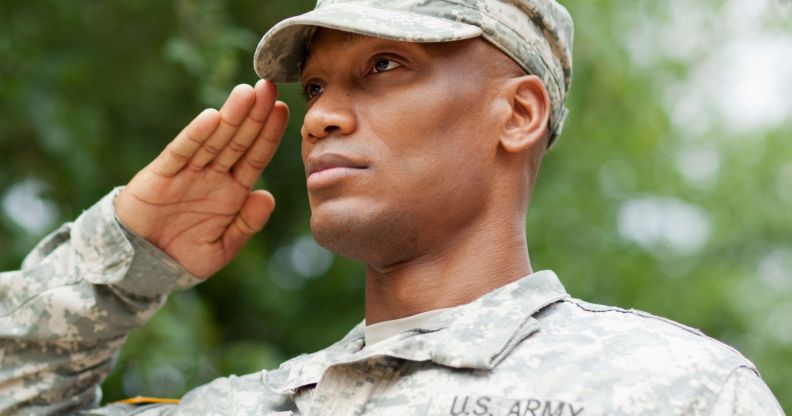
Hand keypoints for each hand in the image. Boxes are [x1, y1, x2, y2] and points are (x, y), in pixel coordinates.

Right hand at [115, 80, 288, 277]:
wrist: (141, 265)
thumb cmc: (183, 255)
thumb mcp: (222, 247)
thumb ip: (246, 224)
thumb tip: (267, 197)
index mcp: (232, 191)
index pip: (255, 157)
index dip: (269, 134)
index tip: (284, 110)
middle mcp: (212, 176)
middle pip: (238, 140)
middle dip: (254, 114)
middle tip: (269, 87)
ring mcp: (188, 172)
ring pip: (213, 140)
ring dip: (230, 116)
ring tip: (247, 92)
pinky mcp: (161, 175)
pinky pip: (181, 153)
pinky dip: (195, 136)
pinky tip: (211, 118)